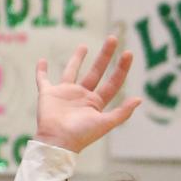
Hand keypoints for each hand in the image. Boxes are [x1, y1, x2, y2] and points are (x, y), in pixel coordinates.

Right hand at [35, 38, 141, 153]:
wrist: (57, 142)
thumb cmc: (82, 135)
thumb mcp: (105, 123)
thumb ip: (122, 112)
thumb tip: (139, 99)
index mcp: (96, 103)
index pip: (112, 83)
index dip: (121, 69)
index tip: (128, 53)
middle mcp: (82, 96)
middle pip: (96, 72)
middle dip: (105, 56)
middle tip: (113, 39)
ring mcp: (65, 94)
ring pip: (72, 71)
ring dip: (77, 59)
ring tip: (84, 46)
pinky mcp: (47, 93)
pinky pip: (43, 79)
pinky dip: (41, 71)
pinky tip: (42, 61)